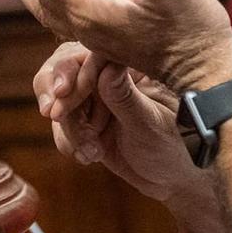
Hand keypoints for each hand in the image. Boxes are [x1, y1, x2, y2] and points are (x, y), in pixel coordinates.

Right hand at [33, 42, 201, 206]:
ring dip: (67, 127)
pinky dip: (68, 141)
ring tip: (90, 151)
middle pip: (67, 64)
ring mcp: (98, 95)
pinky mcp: (88, 117)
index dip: (74, 71)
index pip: (94, 53)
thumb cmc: (177, 148)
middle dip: (58, 91)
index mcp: (134, 64)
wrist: (173, 179)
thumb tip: (106, 69)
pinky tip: (90, 156)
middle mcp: (113, 73)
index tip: (64, 93)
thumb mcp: (151, 125)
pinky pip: (62, 123)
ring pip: (60, 97)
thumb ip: (126, 99)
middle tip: (55, 114)